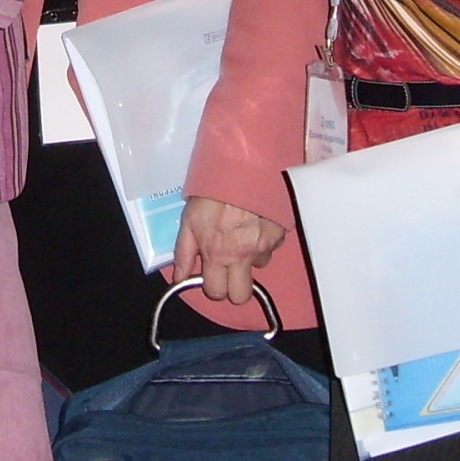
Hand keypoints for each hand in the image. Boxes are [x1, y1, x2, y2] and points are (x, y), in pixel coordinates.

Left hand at [165, 197, 286, 307]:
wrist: (245, 165)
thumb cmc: (213, 189)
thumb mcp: (189, 218)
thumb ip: (184, 252)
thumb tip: (179, 277)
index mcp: (218, 253)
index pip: (217, 293)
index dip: (213, 285)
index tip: (212, 274)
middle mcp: (243, 255)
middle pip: (242, 295)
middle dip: (234, 286)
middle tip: (229, 266)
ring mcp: (265, 246)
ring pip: (258, 267)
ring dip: (250, 257)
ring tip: (241, 232)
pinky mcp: (280, 234)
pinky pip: (271, 247)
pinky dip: (263, 239)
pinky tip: (254, 221)